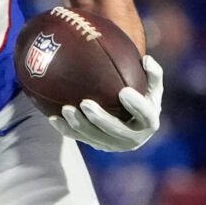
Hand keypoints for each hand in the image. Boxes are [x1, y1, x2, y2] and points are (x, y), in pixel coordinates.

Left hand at [50, 55, 164, 151]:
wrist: (133, 121)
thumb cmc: (143, 95)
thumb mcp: (152, 86)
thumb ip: (153, 73)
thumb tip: (146, 59)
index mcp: (149, 122)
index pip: (145, 115)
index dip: (136, 106)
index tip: (124, 91)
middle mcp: (133, 139)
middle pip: (116, 132)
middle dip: (100, 119)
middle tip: (86, 103)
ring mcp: (114, 145)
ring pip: (95, 138)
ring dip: (79, 125)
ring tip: (66, 109)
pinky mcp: (98, 146)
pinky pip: (80, 138)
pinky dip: (66, 129)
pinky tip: (53, 118)